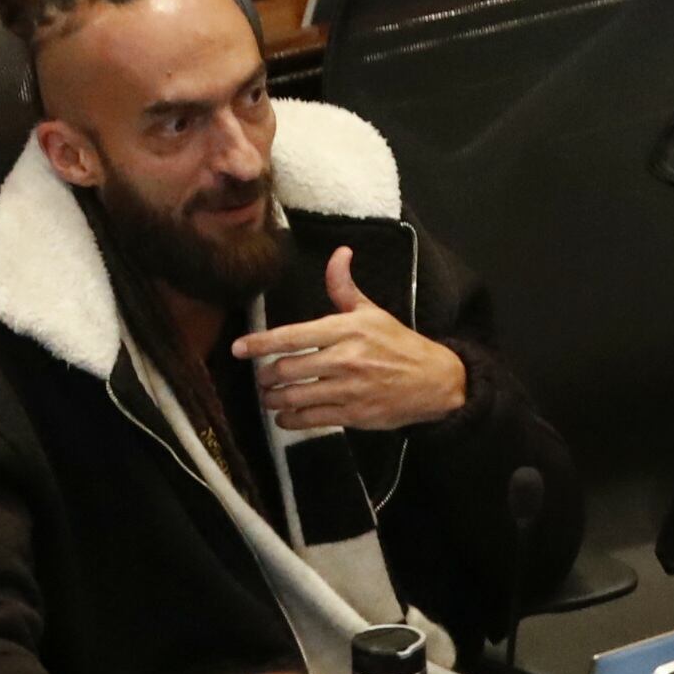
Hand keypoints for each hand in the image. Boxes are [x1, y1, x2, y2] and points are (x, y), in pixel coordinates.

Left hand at [233, 247, 469, 434]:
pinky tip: (285, 416)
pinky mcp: (354, 414)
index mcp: (346, 330)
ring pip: (295, 396)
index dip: (259, 343)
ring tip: (270, 397)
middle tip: (262, 377)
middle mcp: (345, 359)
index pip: (291, 336)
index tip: (238, 348)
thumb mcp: (371, 312)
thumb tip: (339, 253)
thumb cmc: (399, 344)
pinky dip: (290, 419)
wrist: (435, 381)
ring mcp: (349, 389)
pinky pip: (311, 419)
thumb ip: (344, 287)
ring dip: (274, 399)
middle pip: (287, 369)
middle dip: (266, 376)